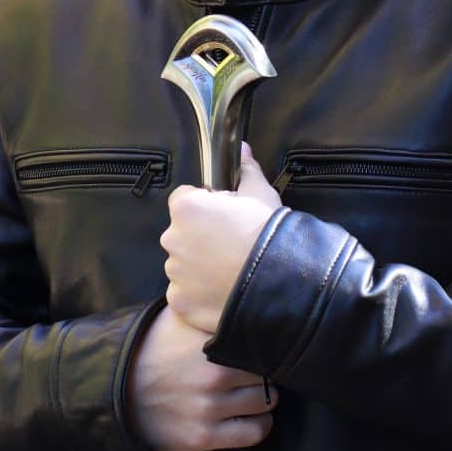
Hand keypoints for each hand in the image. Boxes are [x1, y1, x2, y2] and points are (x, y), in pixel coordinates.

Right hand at [125, 302, 275, 450]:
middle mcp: (213, 374)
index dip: (265, 345)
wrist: (113, 388)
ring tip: (251, 393)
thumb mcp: (176, 317)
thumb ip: (208, 307)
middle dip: (265, 371)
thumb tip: (239, 291)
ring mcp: (209, 407)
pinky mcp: (204, 436)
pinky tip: (249, 416)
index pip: (262, 342)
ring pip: (268, 403)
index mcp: (209, 342)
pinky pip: (255, 432)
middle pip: (269, 373)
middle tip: (254, 371)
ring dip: (264, 398)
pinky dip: (259, 424)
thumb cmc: (150, 348)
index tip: (263, 347)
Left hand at [160, 141, 282, 332]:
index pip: (184, 199)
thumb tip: (242, 148)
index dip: (206, 206)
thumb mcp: (261, 194)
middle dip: (200, 237)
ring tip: (230, 270)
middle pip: (182, 233)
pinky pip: (185, 293)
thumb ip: (245, 170)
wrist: (280, 282)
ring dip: (199, 266)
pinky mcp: (179, 301)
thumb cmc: (268, 234)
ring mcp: (174, 273)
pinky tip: (223, 291)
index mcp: (186, 207)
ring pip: (183, 265)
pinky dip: (199, 294)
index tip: (225, 217)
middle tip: (231, 246)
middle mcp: (172, 238)